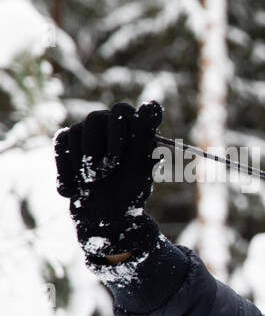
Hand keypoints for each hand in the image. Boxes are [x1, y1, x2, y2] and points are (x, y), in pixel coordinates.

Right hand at [54, 100, 164, 261]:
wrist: (105, 211)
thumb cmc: (130, 188)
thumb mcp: (144, 165)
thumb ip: (145, 136)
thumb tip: (152, 103)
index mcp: (134, 125)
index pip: (131, 109)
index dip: (135, 116)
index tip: (144, 119)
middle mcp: (110, 121)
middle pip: (98, 117)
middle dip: (104, 147)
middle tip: (110, 169)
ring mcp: (86, 129)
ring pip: (77, 131)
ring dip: (87, 163)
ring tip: (97, 180)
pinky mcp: (66, 141)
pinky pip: (62, 146)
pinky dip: (69, 170)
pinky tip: (79, 187)